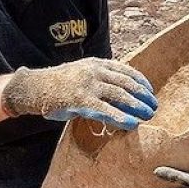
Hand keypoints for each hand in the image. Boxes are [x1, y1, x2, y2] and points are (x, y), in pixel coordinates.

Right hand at [1, 58, 157, 129]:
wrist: (34, 87)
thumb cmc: (59, 84)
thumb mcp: (82, 73)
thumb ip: (100, 79)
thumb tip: (121, 93)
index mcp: (96, 63)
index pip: (125, 70)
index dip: (141, 81)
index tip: (150, 91)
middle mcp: (95, 70)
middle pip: (126, 82)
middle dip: (143, 95)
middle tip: (154, 106)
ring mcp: (88, 84)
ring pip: (119, 95)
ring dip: (137, 106)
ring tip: (148, 115)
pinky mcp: (80, 100)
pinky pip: (106, 110)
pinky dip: (121, 117)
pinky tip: (132, 124)